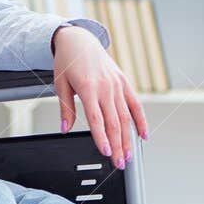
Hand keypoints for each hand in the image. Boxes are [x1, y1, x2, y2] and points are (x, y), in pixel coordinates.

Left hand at [52, 24, 147, 170]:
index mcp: (88, 87)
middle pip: (114, 122)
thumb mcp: (60, 84)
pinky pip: (135, 105)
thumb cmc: (68, 61)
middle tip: (119, 163)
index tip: (107, 152)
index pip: (97, 119)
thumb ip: (66, 108)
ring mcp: (117, 85)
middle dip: (118, 145)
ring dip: (128, 139)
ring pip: (126, 117)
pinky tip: (143, 136)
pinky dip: (141, 121)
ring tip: (129, 156)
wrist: (79, 40)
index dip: (102, 138)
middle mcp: (106, 87)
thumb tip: (65, 128)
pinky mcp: (125, 83)